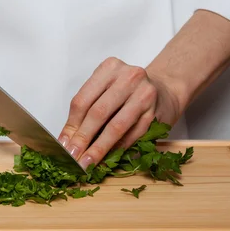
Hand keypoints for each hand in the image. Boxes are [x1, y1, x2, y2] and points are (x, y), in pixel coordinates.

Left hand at [58, 58, 183, 169]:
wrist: (166, 90)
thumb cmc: (129, 91)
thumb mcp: (106, 90)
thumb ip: (88, 110)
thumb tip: (67, 140)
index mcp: (109, 68)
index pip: (82, 100)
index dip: (71, 125)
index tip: (63, 145)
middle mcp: (128, 77)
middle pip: (98, 112)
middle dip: (83, 138)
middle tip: (73, 157)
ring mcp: (145, 94)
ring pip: (116, 126)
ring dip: (100, 148)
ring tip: (88, 162)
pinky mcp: (156, 112)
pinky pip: (133, 134)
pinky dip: (119, 148)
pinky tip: (108, 158)